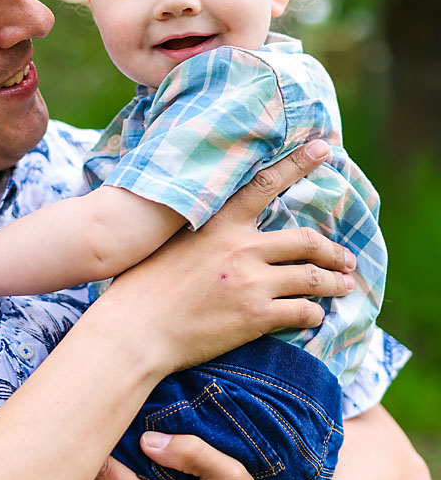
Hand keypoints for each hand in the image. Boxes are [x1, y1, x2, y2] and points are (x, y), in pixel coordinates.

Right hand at [107, 140, 356, 373]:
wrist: (134, 331)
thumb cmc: (140, 289)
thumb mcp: (166, 243)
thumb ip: (198, 232)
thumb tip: (209, 228)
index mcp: (218, 223)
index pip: (266, 183)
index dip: (299, 163)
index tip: (323, 148)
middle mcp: (241, 247)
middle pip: (306, 240)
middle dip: (334, 251)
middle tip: (346, 258)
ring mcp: (251, 282)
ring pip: (312, 278)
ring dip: (334, 283)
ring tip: (345, 287)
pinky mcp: (256, 316)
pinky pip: (302, 311)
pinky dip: (314, 314)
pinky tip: (314, 317)